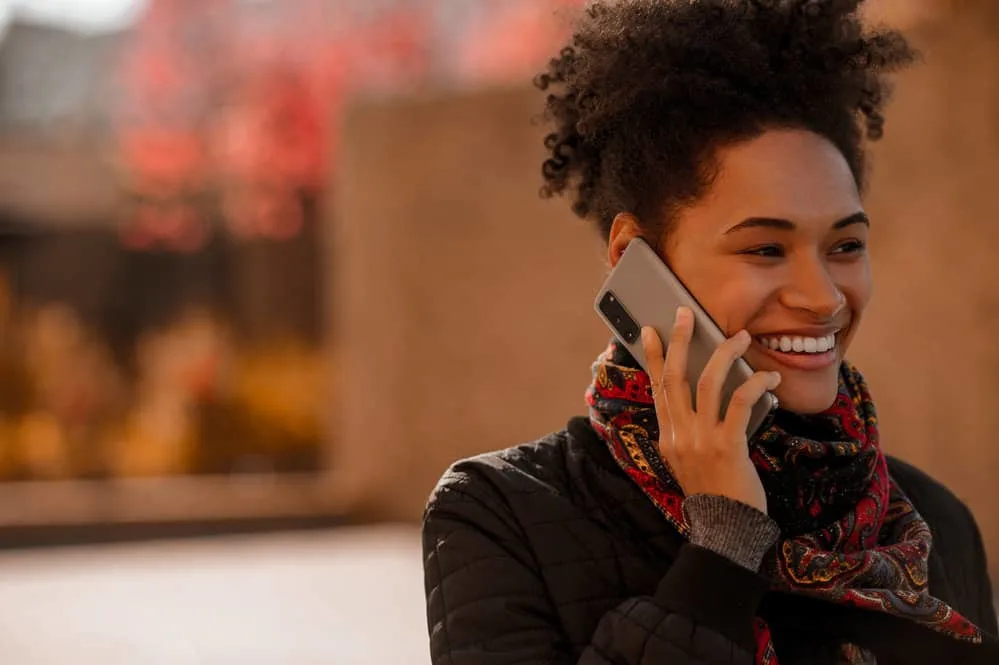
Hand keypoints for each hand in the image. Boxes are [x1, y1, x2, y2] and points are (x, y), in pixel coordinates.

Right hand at [641, 307, 779, 513]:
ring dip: (724, 355)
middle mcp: (679, 434)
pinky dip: (754, 383)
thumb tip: (700, 401)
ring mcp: (701, 439)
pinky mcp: (727, 445)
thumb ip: (688, 432)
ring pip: (707, 383)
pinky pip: (740, 403)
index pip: (657, 388)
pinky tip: (768, 376)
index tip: (652, 332)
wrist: (725, 528)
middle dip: (680, 341)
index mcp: (667, 436)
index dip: (655, 357)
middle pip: (675, 377)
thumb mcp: (688, 461)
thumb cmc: (713, 494)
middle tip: (687, 314)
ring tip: (740, 337)